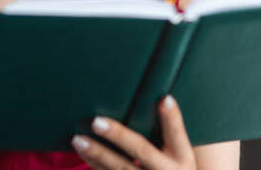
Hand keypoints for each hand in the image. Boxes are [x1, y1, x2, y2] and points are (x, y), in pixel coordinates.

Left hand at [72, 95, 195, 169]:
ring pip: (120, 168)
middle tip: (96, 121)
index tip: (164, 99)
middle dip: (119, 136)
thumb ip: (168, 132)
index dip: (172, 118)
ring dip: (97, 153)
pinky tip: (83, 152)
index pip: (176, 134)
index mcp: (182, 158)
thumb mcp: (181, 155)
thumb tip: (158, 97)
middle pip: (141, 151)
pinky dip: (95, 165)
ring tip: (78, 139)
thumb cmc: (174, 167)